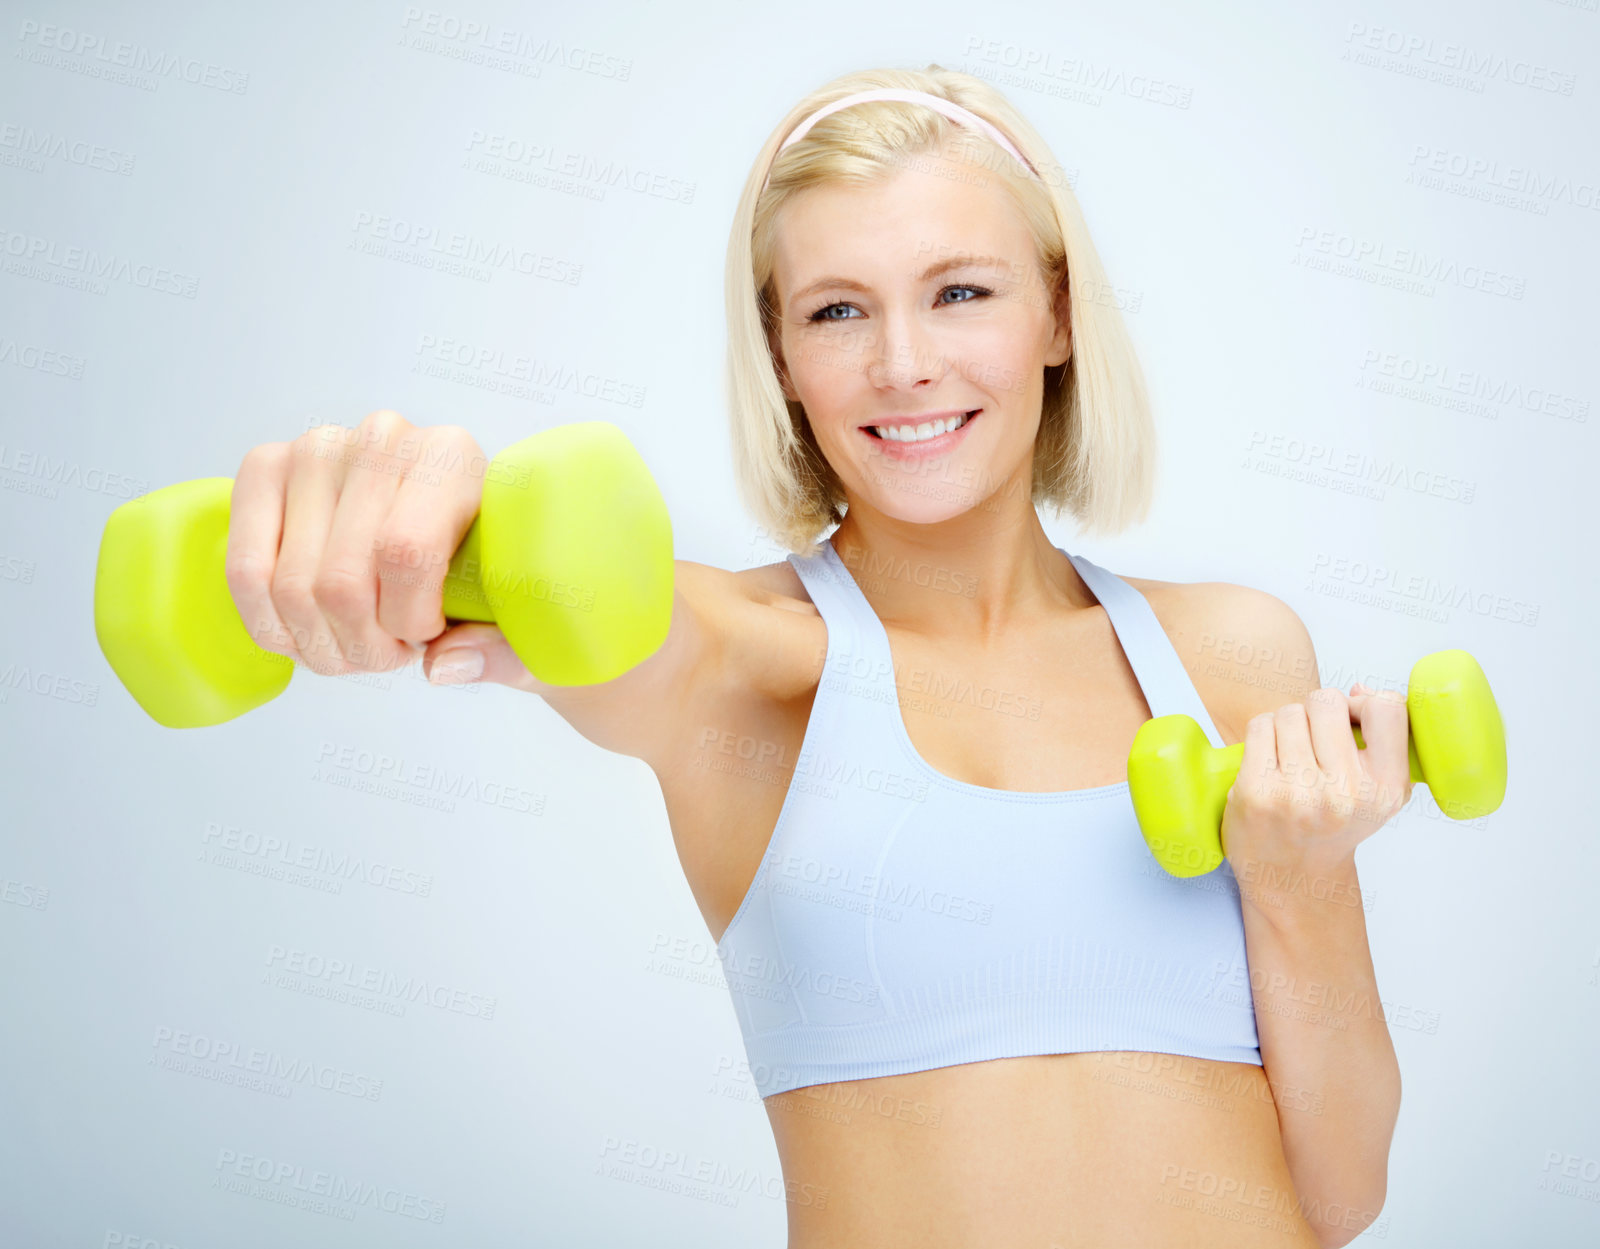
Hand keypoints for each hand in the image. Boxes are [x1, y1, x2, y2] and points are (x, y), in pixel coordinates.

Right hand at [222, 409, 533, 687]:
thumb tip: (441, 666)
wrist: (447, 524)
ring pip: (291, 586)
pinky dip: (273, 627)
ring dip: (321, 644)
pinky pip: (244, 572)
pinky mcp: (265, 468)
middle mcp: (382, 437)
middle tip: (388, 653)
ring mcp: (315, 449)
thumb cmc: (486, 570)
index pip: (405, 553)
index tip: (427, 635)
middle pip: (342, 581)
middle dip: (363, 646)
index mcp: (452, 456)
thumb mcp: (519, 616)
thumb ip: (501, 650)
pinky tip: (310, 633)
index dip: (408, 620)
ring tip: (355, 643)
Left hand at [1220, 682, 1415, 880]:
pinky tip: (1269, 760)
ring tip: (1290, 755)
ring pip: (1289, 712)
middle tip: (1312, 740)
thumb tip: (1358, 690)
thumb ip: (1382, 739)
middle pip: (1327, 702)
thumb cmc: (1334, 825)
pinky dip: (1262, 734)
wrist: (1293, 877)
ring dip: (1286, 724)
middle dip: (1316, 713)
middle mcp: (1346, 792)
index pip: (1387, 708)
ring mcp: (1299, 792)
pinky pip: (1259, 727)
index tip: (1350, 720)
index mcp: (1385, 788)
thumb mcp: (1379, 792)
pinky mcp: (1257, 791)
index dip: (1363, 703)